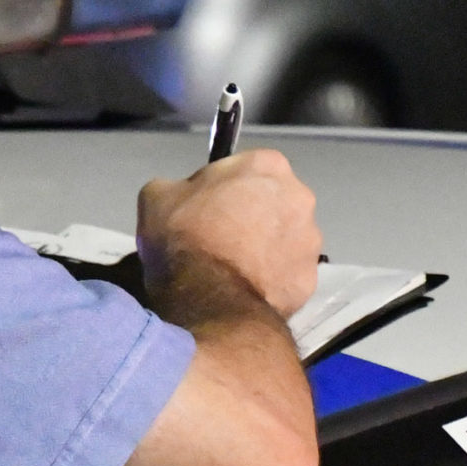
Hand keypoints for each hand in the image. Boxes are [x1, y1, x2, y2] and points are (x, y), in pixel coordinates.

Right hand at [137, 149, 320, 318]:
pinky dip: (271, 283)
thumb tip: (184, 198)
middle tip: (221, 241)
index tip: (206, 210)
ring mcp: (309, 242)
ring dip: (266, 251)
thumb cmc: (184, 237)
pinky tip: (246, 292)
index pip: (247, 169)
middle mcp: (300, 197)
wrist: (206, 300)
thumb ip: (178, 187)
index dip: (223, 190)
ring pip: (285, 242)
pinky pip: (287, 277)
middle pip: (274, 204)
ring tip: (234, 272)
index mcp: (267, 165)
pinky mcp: (309, 281)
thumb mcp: (157, 197)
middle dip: (253, 218)